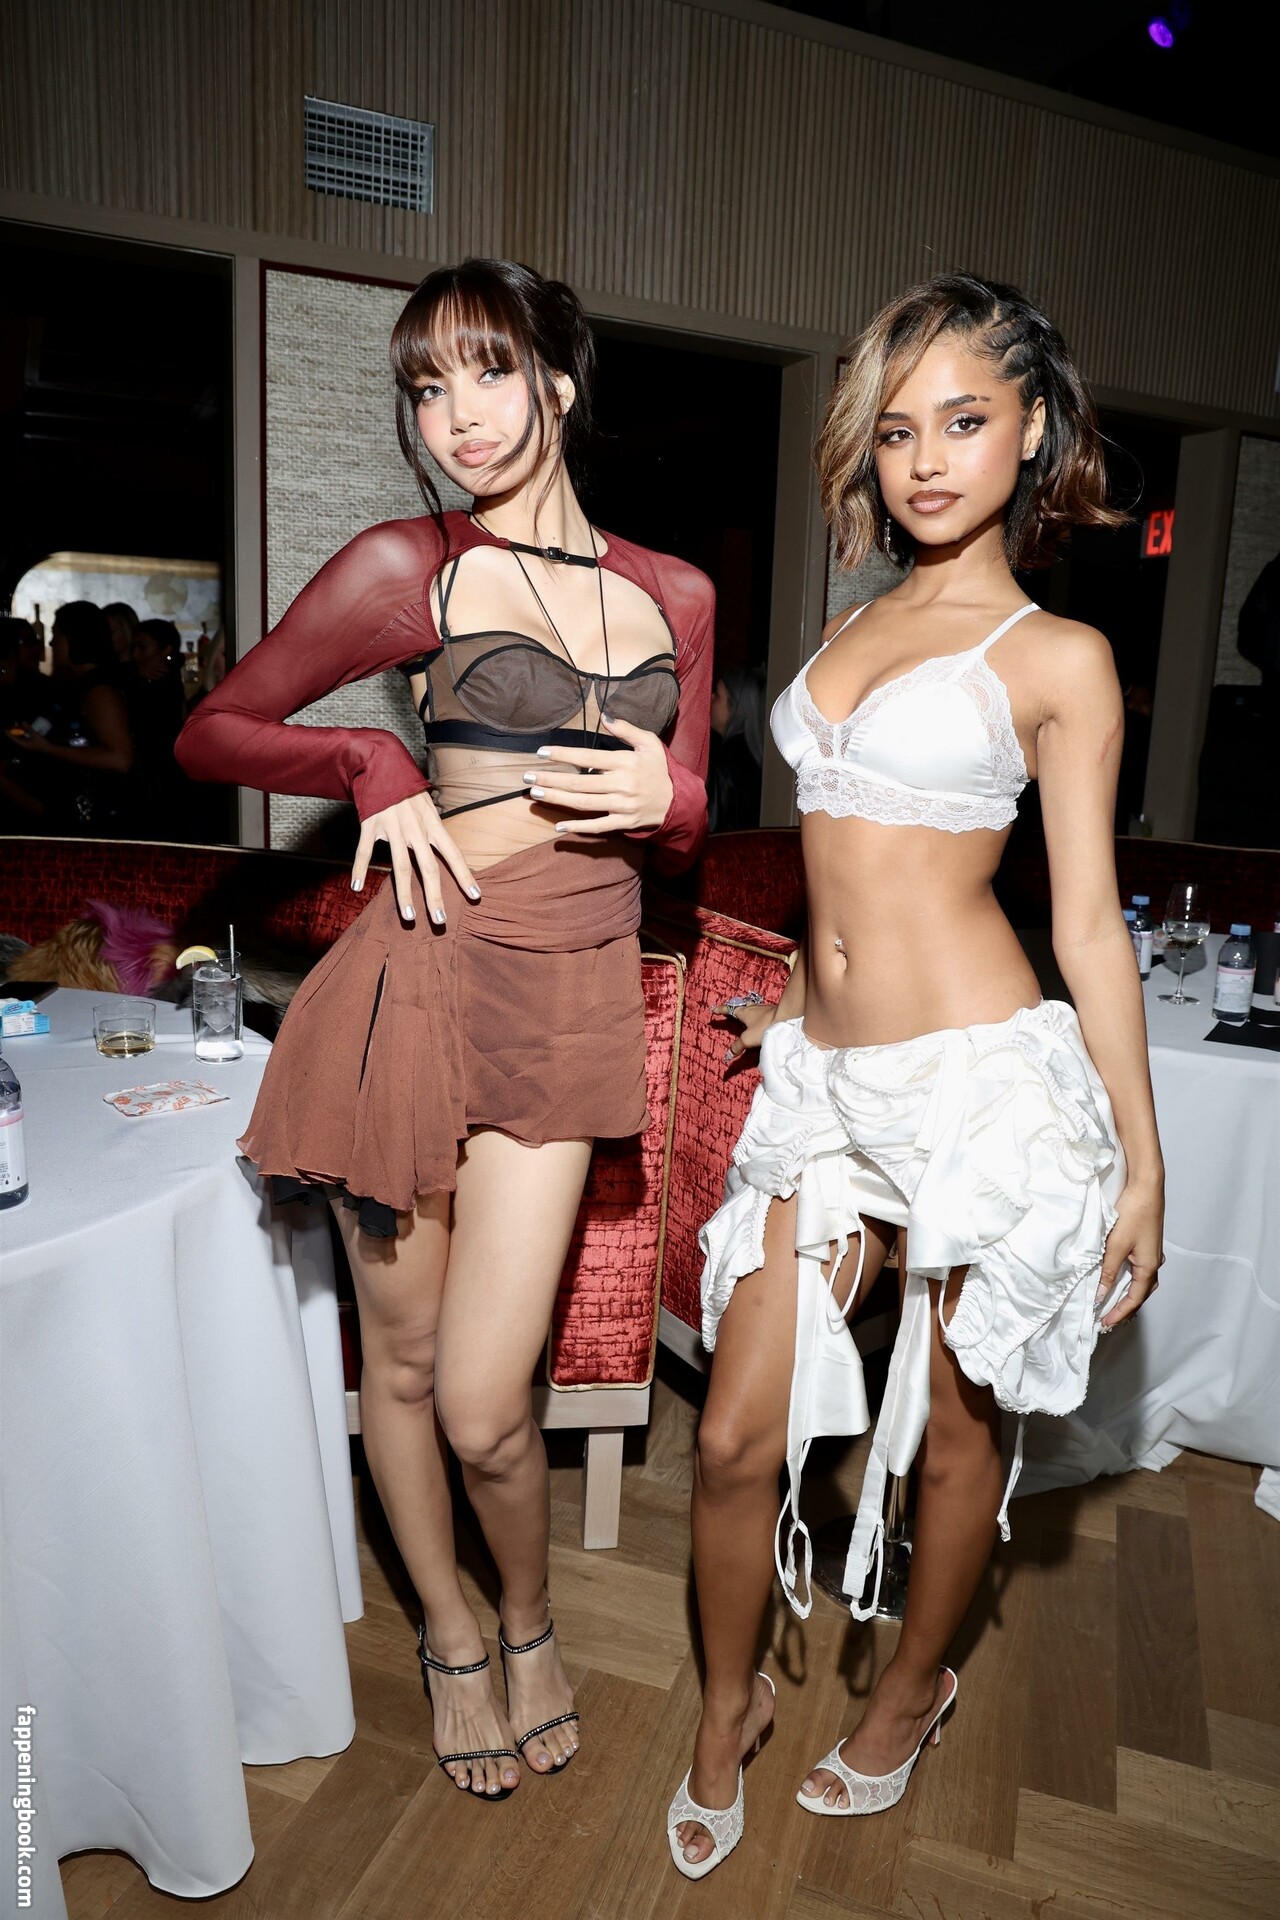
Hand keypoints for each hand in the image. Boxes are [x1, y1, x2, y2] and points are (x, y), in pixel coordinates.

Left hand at [8, 727, 47, 753]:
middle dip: (13, 733)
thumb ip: (29, 728)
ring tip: (16, 729)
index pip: (14, 739)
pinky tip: (24, 732)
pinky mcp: (30, 745)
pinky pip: (24, 740)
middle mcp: (24, 746)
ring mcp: (27, 746)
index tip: (5, 729)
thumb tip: (23, 722)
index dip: (9, 734)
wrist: (49, 749)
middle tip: (11, 728)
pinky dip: (22, 736)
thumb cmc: (42, 743)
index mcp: (23, 745)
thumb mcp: (35, 735)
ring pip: (20, 739)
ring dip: (18, 734)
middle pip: (16, 739)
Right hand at [352, 789, 479, 925]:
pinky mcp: (370, 824)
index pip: (453, 854)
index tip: (476, 896)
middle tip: (441, 922)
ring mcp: (392, 827)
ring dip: (404, 894)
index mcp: (432, 824)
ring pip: (400, 866)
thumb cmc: (406, 789)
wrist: (382, 762)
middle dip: (435, 896)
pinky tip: (357, 887)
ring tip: (408, 916)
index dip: (465, 875)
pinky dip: (360, 868)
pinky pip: (365, 850)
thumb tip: (447, 852)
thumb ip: (433, 830)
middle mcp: (416, 828)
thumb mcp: (428, 806)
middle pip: (428, 867)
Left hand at [522, 714, 672, 835]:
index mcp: (625, 763)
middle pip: (580, 782)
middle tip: (528, 777)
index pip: (588, 756)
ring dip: (557, 798)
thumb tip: (605, 716)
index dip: (564, 754)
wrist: (678, 801)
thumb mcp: (649, 744)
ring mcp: (621, 806)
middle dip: (551, 779)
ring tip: (536, 793)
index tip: (542, 752)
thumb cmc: (660, 770)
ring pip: (583, 803)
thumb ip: (627, 730)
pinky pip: (598, 826)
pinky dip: (578, 828)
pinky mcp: (623, 822)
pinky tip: (559, 827)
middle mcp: (621, 785)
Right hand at [715, 995, 778, 1062]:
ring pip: (752, 1009)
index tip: (714, 1010)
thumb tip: (729, 1054)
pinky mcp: (773, 1012)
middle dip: (735, 1009)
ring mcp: (764, 1009)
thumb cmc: (765, 1027)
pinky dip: (758, 1015)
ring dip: (748, 1012)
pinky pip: (762, 1012)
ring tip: (746, 1016)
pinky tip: (762, 1020)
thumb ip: (737, 1046)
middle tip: (731, 1012)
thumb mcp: (748, 1039)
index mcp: (743, 1012)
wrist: (786, 1018)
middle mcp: (753, 1008)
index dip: (721, 1010)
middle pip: (741, 1007)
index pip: (729, 1010)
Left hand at [1096, 1175, 1164, 1328]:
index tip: (1104, 1323)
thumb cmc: (1134, 1214)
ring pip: (1140, 1282)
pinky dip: (1128, 1279)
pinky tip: (1116, 1277)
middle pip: (1140, 1294)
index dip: (1119, 1313)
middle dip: (1124, 1308)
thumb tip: (1100, 1296)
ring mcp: (1152, 1254)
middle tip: (1107, 1318)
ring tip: (1111, 1303)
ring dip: (1126, 1294)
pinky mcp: (1147, 1244)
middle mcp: (1154, 1263)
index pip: (1134, 1300)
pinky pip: (1138, 1270)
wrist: (1146, 1188)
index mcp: (1149, 1268)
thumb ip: (1107, 1272)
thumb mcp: (1115, 1246)